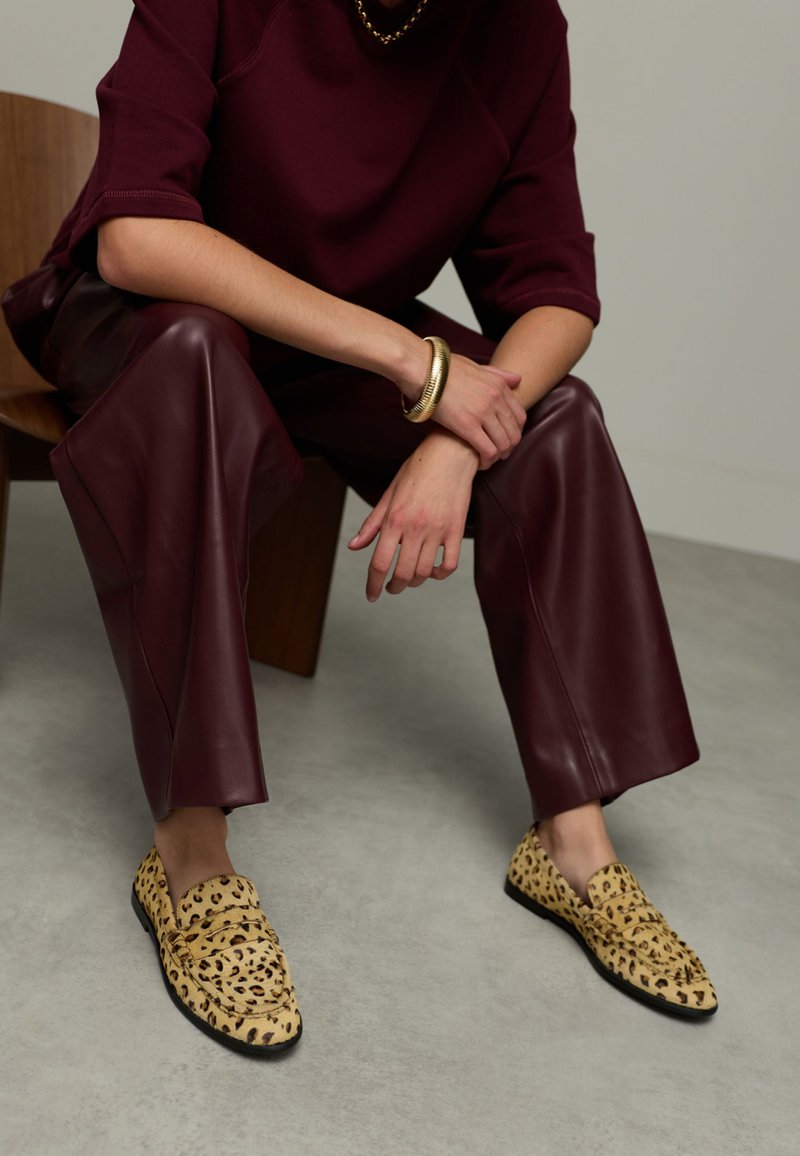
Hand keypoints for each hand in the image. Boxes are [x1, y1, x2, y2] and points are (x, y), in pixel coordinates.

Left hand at [347, 429, 478, 600]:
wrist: (450, 454)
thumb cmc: (417, 471)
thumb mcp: (389, 494)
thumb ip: (372, 524)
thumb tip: (354, 546)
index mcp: (394, 519)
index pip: (380, 563)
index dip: (373, 584)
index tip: (372, 595)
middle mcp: (415, 528)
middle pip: (402, 574)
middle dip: (393, 587)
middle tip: (391, 587)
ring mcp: (437, 530)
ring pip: (425, 573)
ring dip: (414, 582)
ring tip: (409, 579)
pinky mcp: (456, 530)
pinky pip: (449, 564)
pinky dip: (440, 575)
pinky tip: (433, 571)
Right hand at [394, 343, 526, 470]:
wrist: (422, 368)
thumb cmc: (443, 368)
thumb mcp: (476, 366)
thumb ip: (497, 374)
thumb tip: (517, 380)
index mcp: (499, 386)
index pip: (520, 416)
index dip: (515, 432)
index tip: (506, 440)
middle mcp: (496, 399)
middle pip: (514, 433)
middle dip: (508, 448)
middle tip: (498, 455)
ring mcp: (483, 412)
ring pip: (503, 444)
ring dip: (498, 457)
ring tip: (488, 460)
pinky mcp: (468, 425)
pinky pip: (488, 450)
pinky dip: (487, 461)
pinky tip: (479, 463)